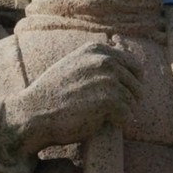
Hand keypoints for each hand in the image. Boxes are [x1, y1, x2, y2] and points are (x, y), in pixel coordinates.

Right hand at [2, 41, 140, 154]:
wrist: (35, 112)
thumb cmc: (53, 94)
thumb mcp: (73, 65)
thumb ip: (96, 61)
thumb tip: (121, 53)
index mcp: (96, 50)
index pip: (133, 64)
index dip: (132, 82)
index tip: (123, 94)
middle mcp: (104, 60)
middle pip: (136, 83)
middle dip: (129, 99)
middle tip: (113, 111)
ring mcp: (107, 79)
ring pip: (133, 100)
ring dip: (122, 112)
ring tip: (104, 117)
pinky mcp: (109, 100)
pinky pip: (127, 115)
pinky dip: (119, 122)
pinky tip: (103, 123)